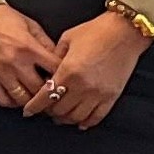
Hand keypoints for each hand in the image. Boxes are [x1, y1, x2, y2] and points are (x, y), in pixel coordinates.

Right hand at [0, 4, 59, 110]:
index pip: (54, 69)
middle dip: (49, 92)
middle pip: (39, 89)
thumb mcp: (30, 25)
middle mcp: (15, 62)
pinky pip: (3, 100)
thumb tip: (58, 59)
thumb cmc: (2, 19)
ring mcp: (0, 72)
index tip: (66, 78)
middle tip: (54, 92)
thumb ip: (46, 43)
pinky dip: (13, 102)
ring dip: (32, 100)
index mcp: (28, 47)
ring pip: (22, 99)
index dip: (64, 75)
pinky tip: (19, 97)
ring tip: (38, 97)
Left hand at [24, 11, 151, 128]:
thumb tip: (46, 73)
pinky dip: (86, 122)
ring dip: (65, 119)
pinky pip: (96, 117)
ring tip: (60, 116)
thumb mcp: (67, 39)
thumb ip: (54, 57)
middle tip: (45, 109)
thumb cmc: (96, 31)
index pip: (45, 97)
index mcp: (68, 71)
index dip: (34, 107)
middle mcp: (82, 86)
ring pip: (76, 117)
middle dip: (49, 112)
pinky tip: (79, 122)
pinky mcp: (112, 96)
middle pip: (60, 110)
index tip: (28, 111)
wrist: (125, 31)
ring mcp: (98, 93)